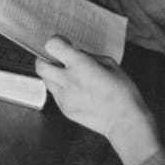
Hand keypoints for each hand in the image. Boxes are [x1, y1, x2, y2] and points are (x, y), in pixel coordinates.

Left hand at [36, 36, 160, 164]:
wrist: (124, 121)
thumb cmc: (123, 93)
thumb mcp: (111, 65)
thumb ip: (90, 57)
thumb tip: (77, 54)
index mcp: (80, 65)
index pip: (52, 46)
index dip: (56, 42)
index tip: (63, 44)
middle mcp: (67, 80)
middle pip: (40, 65)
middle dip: (45, 59)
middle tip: (57, 60)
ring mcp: (64, 97)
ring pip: (45, 81)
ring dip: (52, 76)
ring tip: (69, 78)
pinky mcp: (64, 109)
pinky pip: (55, 94)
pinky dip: (60, 90)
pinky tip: (76, 92)